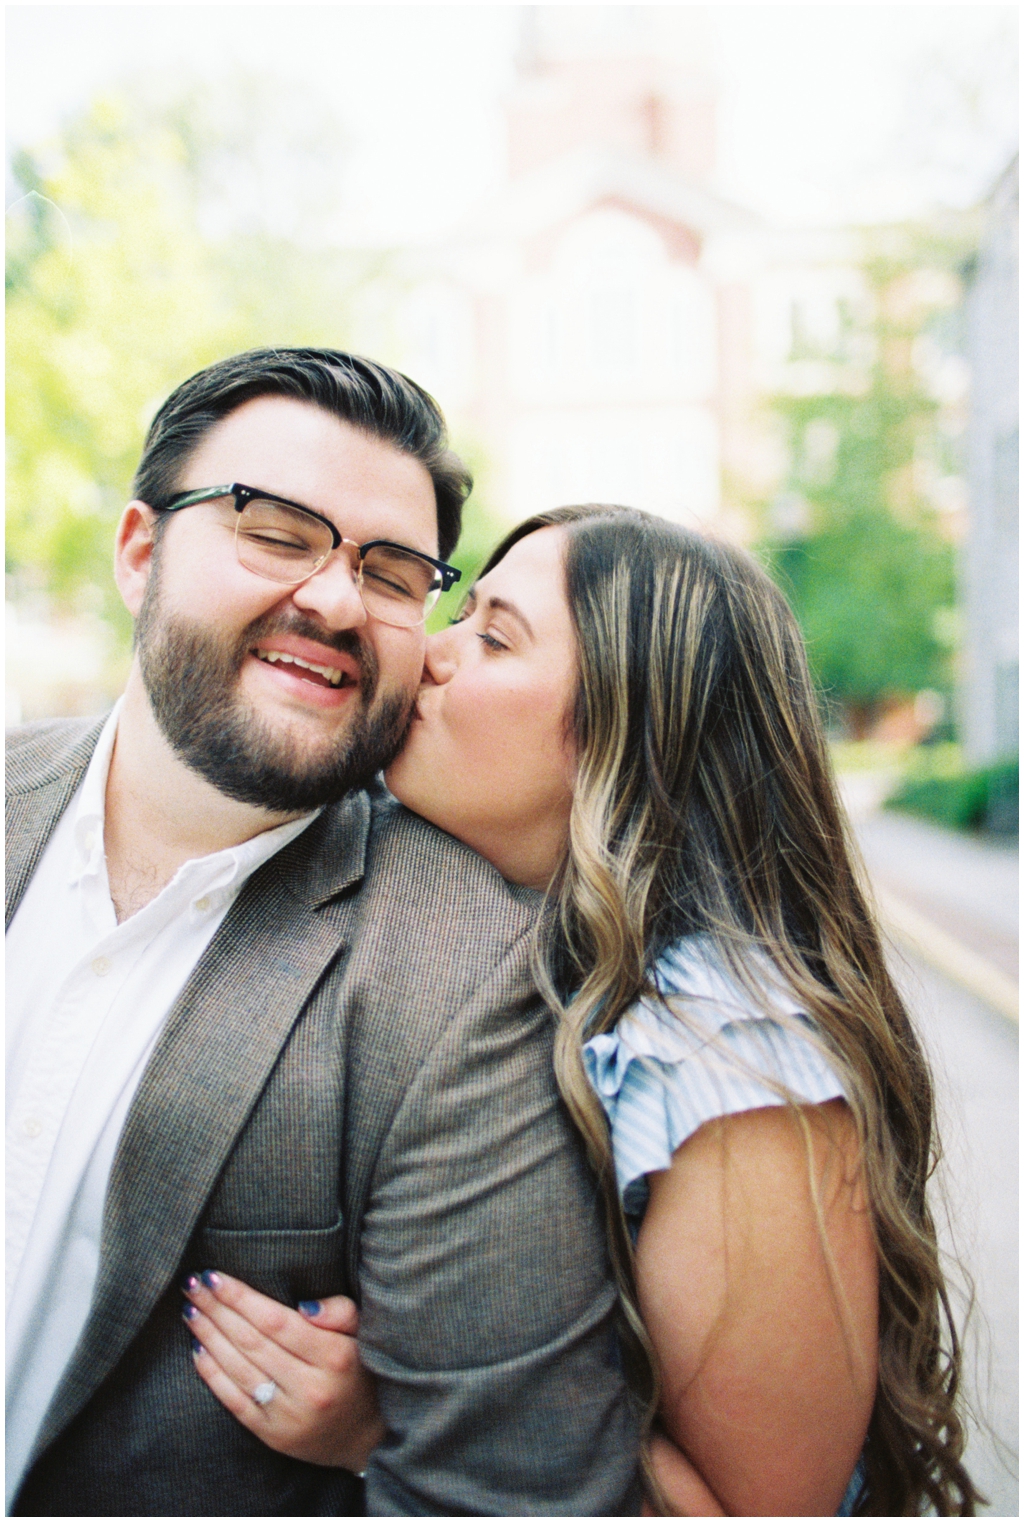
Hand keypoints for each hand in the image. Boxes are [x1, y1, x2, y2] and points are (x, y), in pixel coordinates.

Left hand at [181, 1269, 384, 1470]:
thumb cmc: (360, 1371)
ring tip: (190, 1311)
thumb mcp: (363, 1334)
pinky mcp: (272, 1435)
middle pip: (252, 1341)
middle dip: (217, 1310)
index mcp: (334, 1356)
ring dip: (209, 1336)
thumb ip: (339, 1312)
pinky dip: (212, 1374)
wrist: (366, 1436)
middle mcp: (310, 1387)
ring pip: (239, 1368)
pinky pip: (234, 1400)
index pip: (276, 1321)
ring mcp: (289, 1415)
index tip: (215, 1277)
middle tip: (192, 1286)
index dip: (241, 1298)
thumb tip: (303, 1305)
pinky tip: (197, 1350)